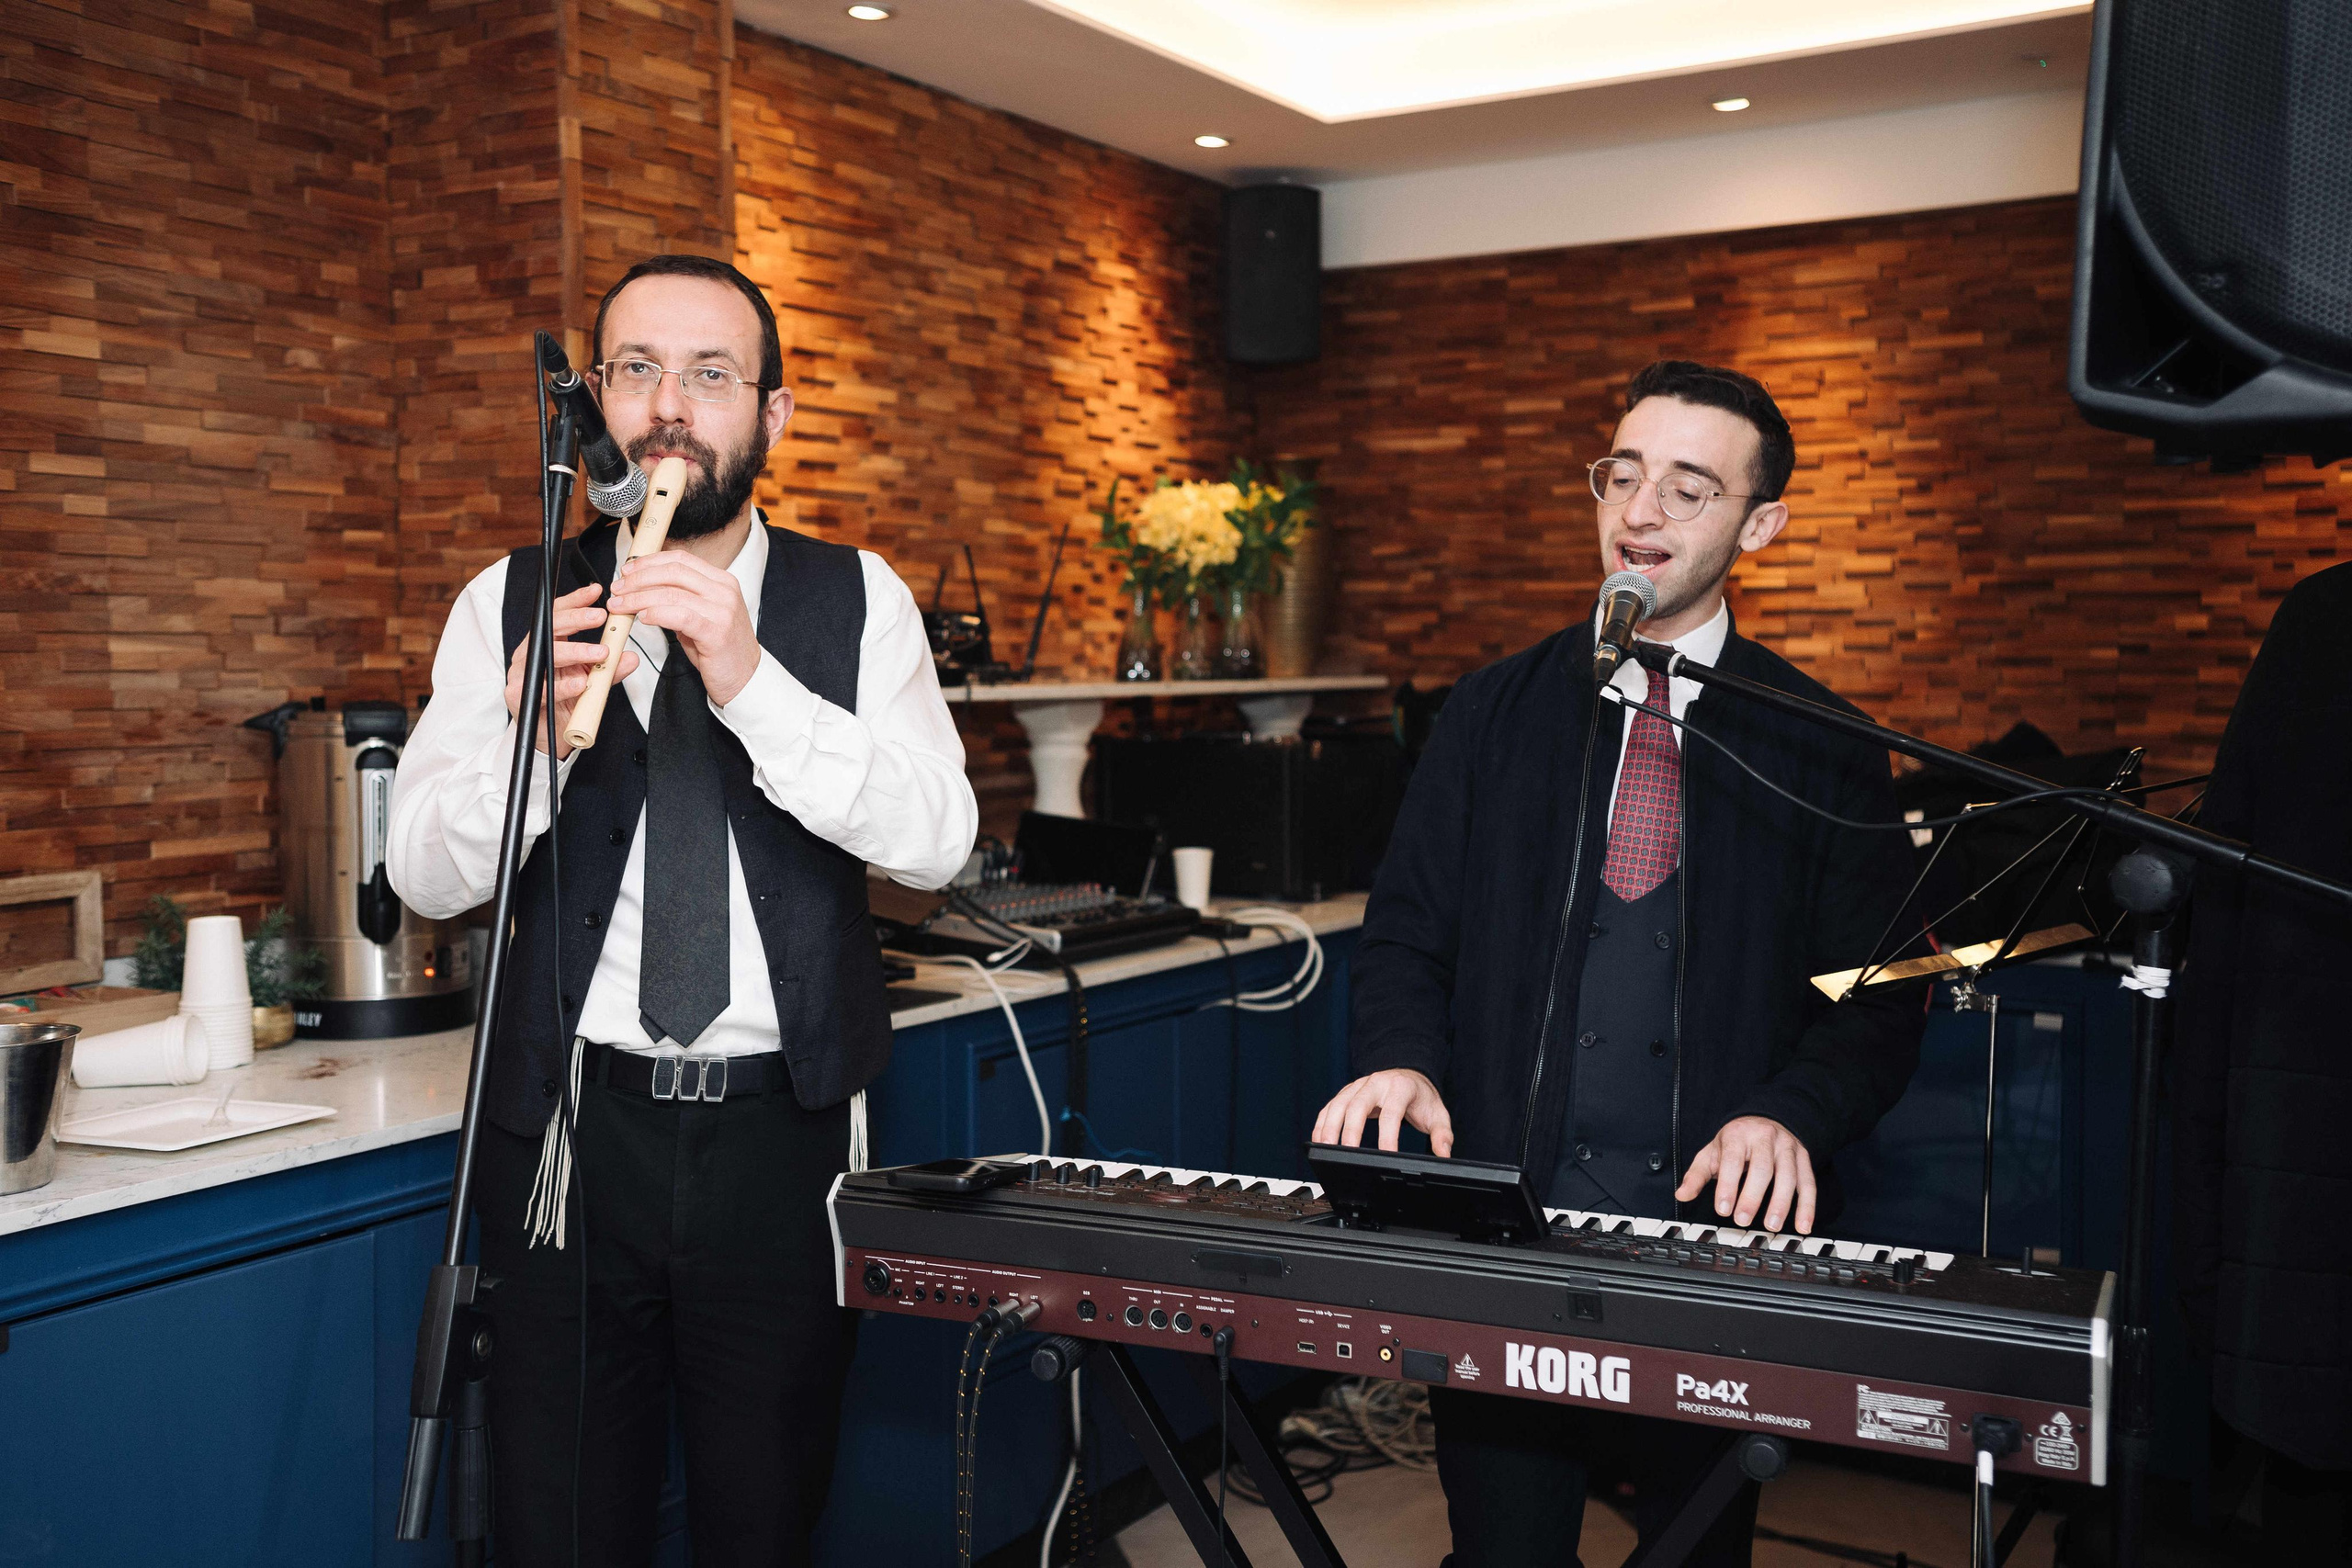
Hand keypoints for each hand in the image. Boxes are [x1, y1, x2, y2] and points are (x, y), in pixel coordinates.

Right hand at [504, 582, 639, 759]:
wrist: (550, 734)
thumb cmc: (565, 700)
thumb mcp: (593, 680)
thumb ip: (610, 669)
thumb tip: (631, 657)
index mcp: (548, 643)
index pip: (559, 614)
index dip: (575, 601)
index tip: (596, 591)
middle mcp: (533, 653)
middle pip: (551, 627)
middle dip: (576, 619)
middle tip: (601, 617)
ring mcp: (523, 673)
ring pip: (547, 655)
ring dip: (576, 652)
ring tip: (600, 654)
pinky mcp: (519, 695)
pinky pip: (543, 689)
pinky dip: (563, 686)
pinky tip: (580, 684)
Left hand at [606, 549, 760, 704]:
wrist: (745, 677)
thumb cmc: (720, 649)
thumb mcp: (701, 615)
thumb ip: (679, 599)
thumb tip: (644, 588)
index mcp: (722, 581)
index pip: (681, 559)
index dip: (650, 561)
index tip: (628, 570)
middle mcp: (724, 591)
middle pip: (673, 572)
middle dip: (639, 578)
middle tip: (618, 588)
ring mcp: (722, 610)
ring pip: (671, 593)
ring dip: (639, 598)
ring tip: (620, 605)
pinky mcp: (716, 632)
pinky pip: (679, 616)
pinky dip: (656, 614)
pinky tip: (642, 618)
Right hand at [1311, 1069, 1454, 1156]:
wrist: (1408, 1074)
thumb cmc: (1420, 1097)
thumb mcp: (1438, 1114)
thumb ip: (1442, 1135)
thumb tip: (1443, 1154)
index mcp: (1400, 1087)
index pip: (1392, 1112)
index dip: (1388, 1135)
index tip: (1387, 1155)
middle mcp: (1376, 1083)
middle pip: (1358, 1104)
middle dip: (1351, 1130)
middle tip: (1347, 1153)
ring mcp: (1359, 1086)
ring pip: (1339, 1104)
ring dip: (1330, 1127)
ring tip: (1326, 1149)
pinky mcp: (1347, 1092)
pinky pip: (1330, 1106)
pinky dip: (1322, 1123)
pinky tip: (1318, 1140)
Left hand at [1675, 1116, 1815, 1233]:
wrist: (1766, 1117)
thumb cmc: (1736, 1141)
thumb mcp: (1712, 1152)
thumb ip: (1698, 1174)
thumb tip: (1682, 1195)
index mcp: (1738, 1135)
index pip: (1733, 1160)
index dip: (1728, 1185)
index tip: (1723, 1208)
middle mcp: (1765, 1138)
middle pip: (1762, 1168)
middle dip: (1752, 1196)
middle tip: (1742, 1220)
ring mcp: (1787, 1148)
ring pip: (1788, 1176)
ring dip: (1781, 1203)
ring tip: (1772, 1225)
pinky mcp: (1803, 1158)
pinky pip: (1808, 1183)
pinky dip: (1807, 1206)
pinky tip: (1803, 1225)